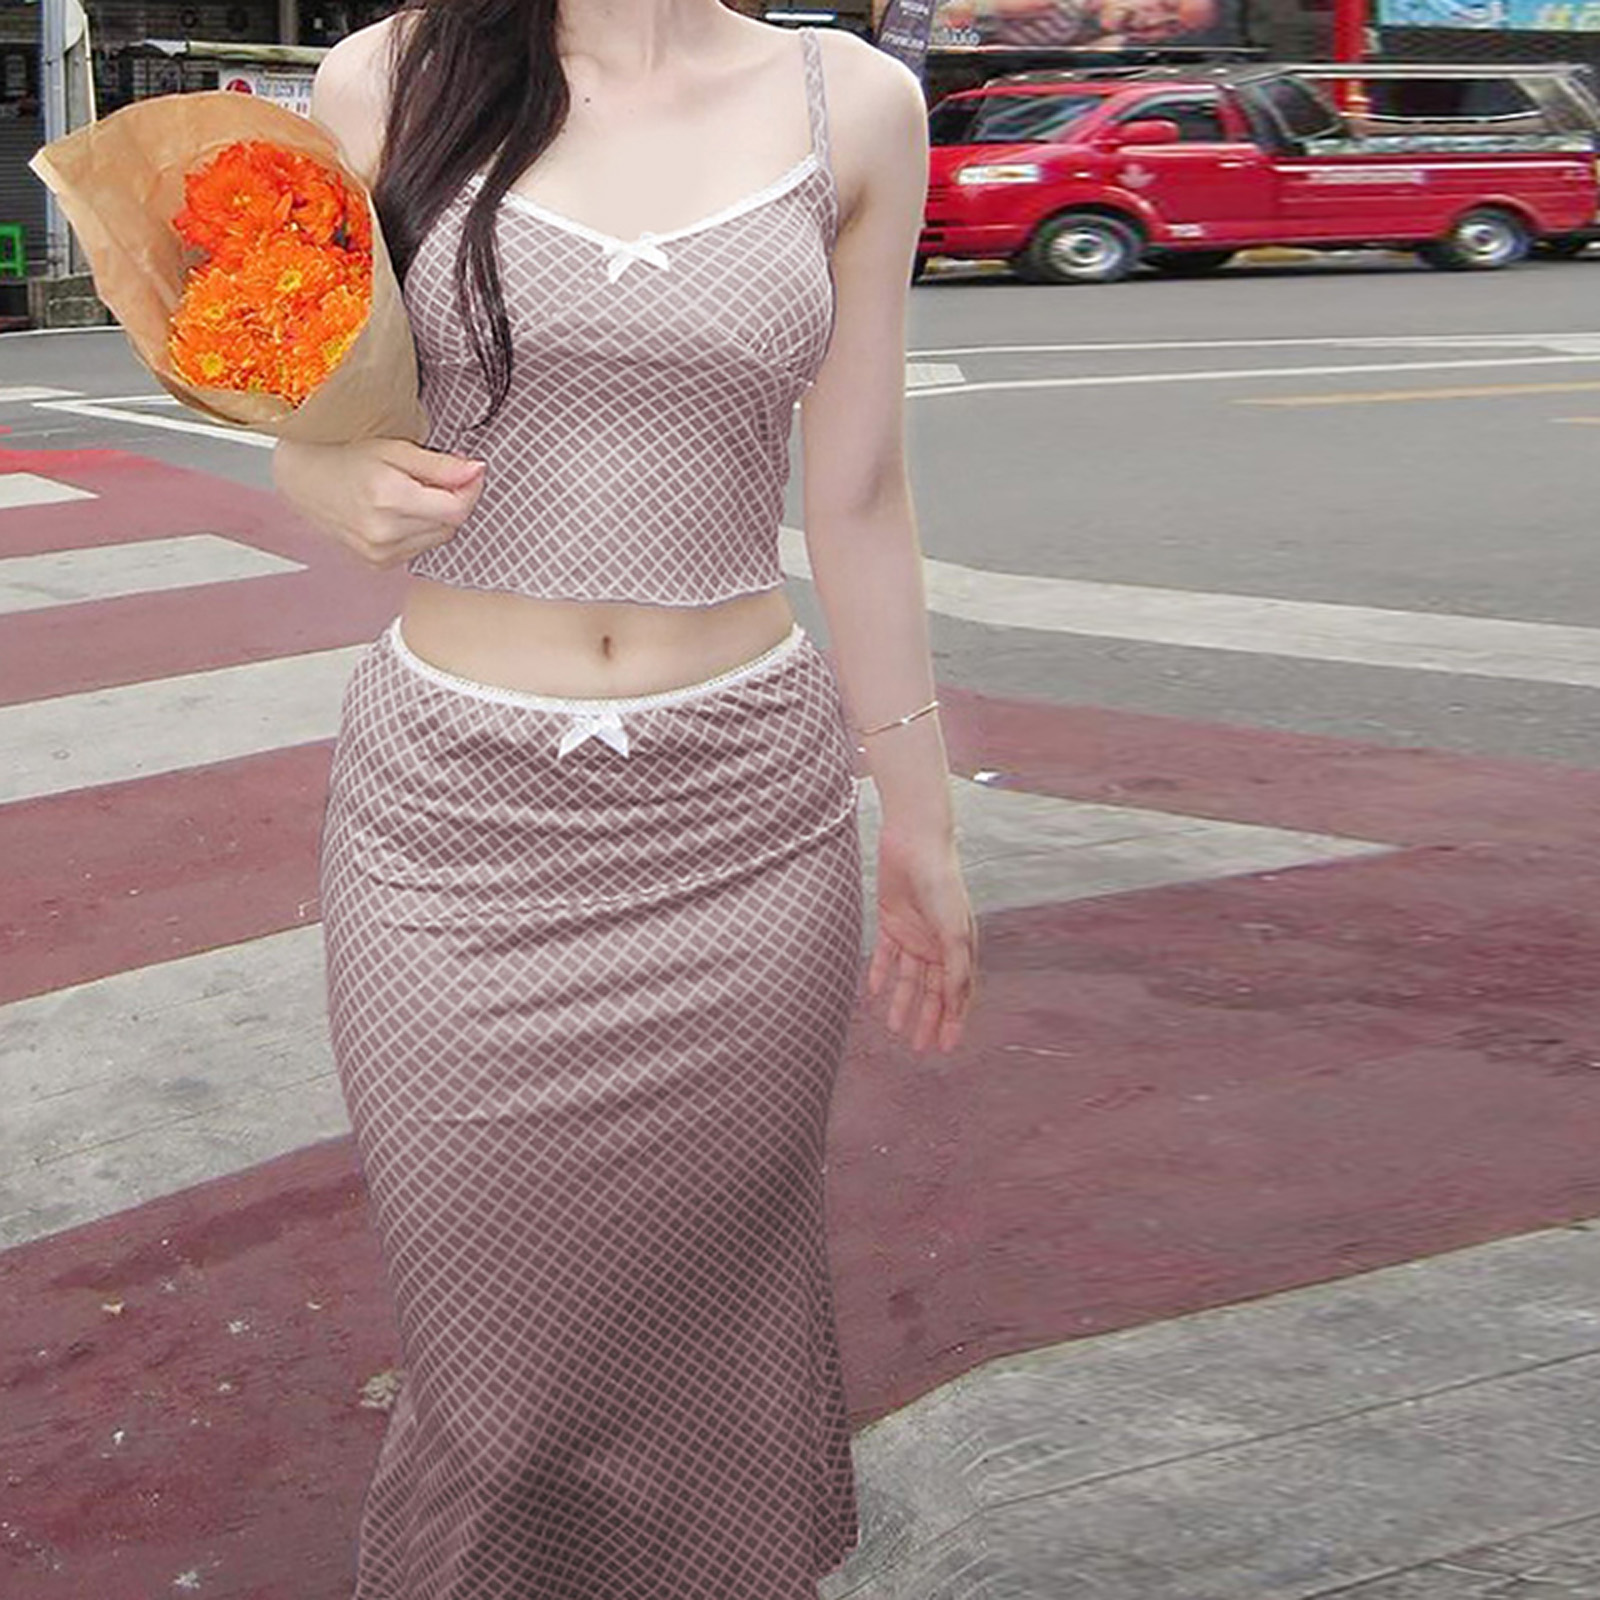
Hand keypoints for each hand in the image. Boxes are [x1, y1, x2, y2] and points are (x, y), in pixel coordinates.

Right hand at [270, 435, 485, 569]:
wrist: (303, 479)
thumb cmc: (345, 456)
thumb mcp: (394, 449)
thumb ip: (439, 465)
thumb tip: (477, 471)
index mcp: (388, 499)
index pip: (456, 509)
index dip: (470, 489)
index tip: (469, 473)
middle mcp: (383, 532)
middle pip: (450, 525)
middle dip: (451, 500)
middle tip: (431, 478)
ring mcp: (379, 553)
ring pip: (438, 538)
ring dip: (436, 517)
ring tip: (409, 494)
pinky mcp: (378, 564)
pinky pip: (419, 548)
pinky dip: (419, 531)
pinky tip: (398, 513)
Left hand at [867, 829, 978, 1055]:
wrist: (914, 843)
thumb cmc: (941, 882)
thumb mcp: (953, 928)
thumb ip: (956, 966)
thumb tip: (957, 1002)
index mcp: (959, 946)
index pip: (957, 992)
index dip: (953, 1020)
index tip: (946, 1047)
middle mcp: (938, 943)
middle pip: (933, 991)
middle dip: (928, 1020)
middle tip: (920, 1048)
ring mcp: (915, 933)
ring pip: (909, 978)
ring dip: (903, 1003)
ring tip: (895, 1028)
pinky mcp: (891, 922)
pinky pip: (886, 956)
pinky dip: (880, 974)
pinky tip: (873, 993)